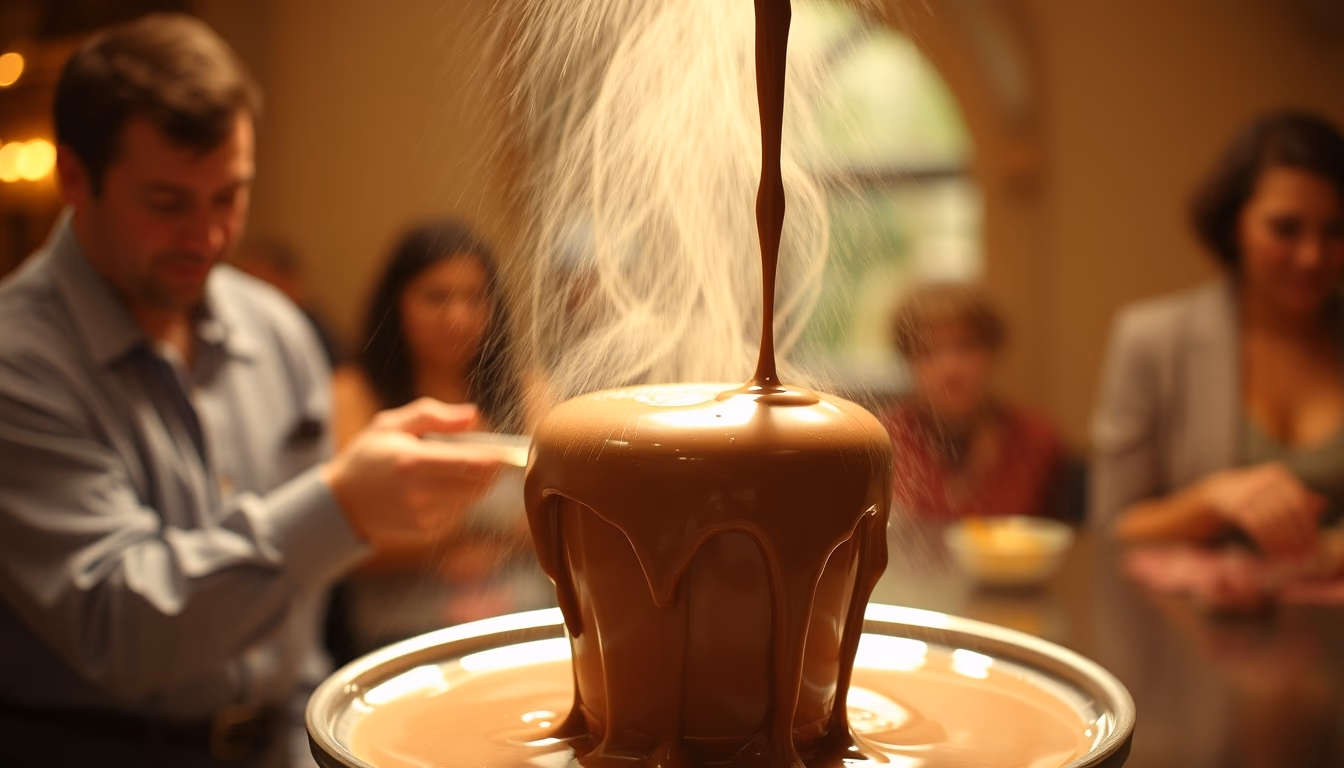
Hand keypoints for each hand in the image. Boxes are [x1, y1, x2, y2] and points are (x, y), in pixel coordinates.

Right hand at [323, 398, 502, 546]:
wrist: (342, 503)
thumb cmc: (369, 457)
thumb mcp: (390, 425)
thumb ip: (431, 415)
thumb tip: (473, 415)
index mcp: (412, 462)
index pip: (471, 463)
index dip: (497, 457)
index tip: (510, 450)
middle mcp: (419, 493)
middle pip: (479, 484)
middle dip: (491, 471)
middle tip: (492, 458)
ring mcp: (423, 516)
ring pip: (472, 499)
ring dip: (474, 484)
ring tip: (454, 470)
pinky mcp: (426, 532)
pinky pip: (458, 513)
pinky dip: (458, 500)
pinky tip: (439, 490)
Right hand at [1198, 463, 1325, 557]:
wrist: (1219, 492)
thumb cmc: (1257, 495)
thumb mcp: (1277, 491)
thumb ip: (1299, 497)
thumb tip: (1323, 504)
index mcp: (1279, 475)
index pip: (1300, 503)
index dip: (1308, 526)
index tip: (1313, 545)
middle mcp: (1265, 481)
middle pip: (1287, 513)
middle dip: (1296, 536)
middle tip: (1302, 555)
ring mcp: (1249, 492)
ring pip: (1272, 520)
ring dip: (1282, 542)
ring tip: (1289, 557)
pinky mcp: (1236, 504)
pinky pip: (1256, 526)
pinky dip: (1266, 541)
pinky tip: (1273, 552)